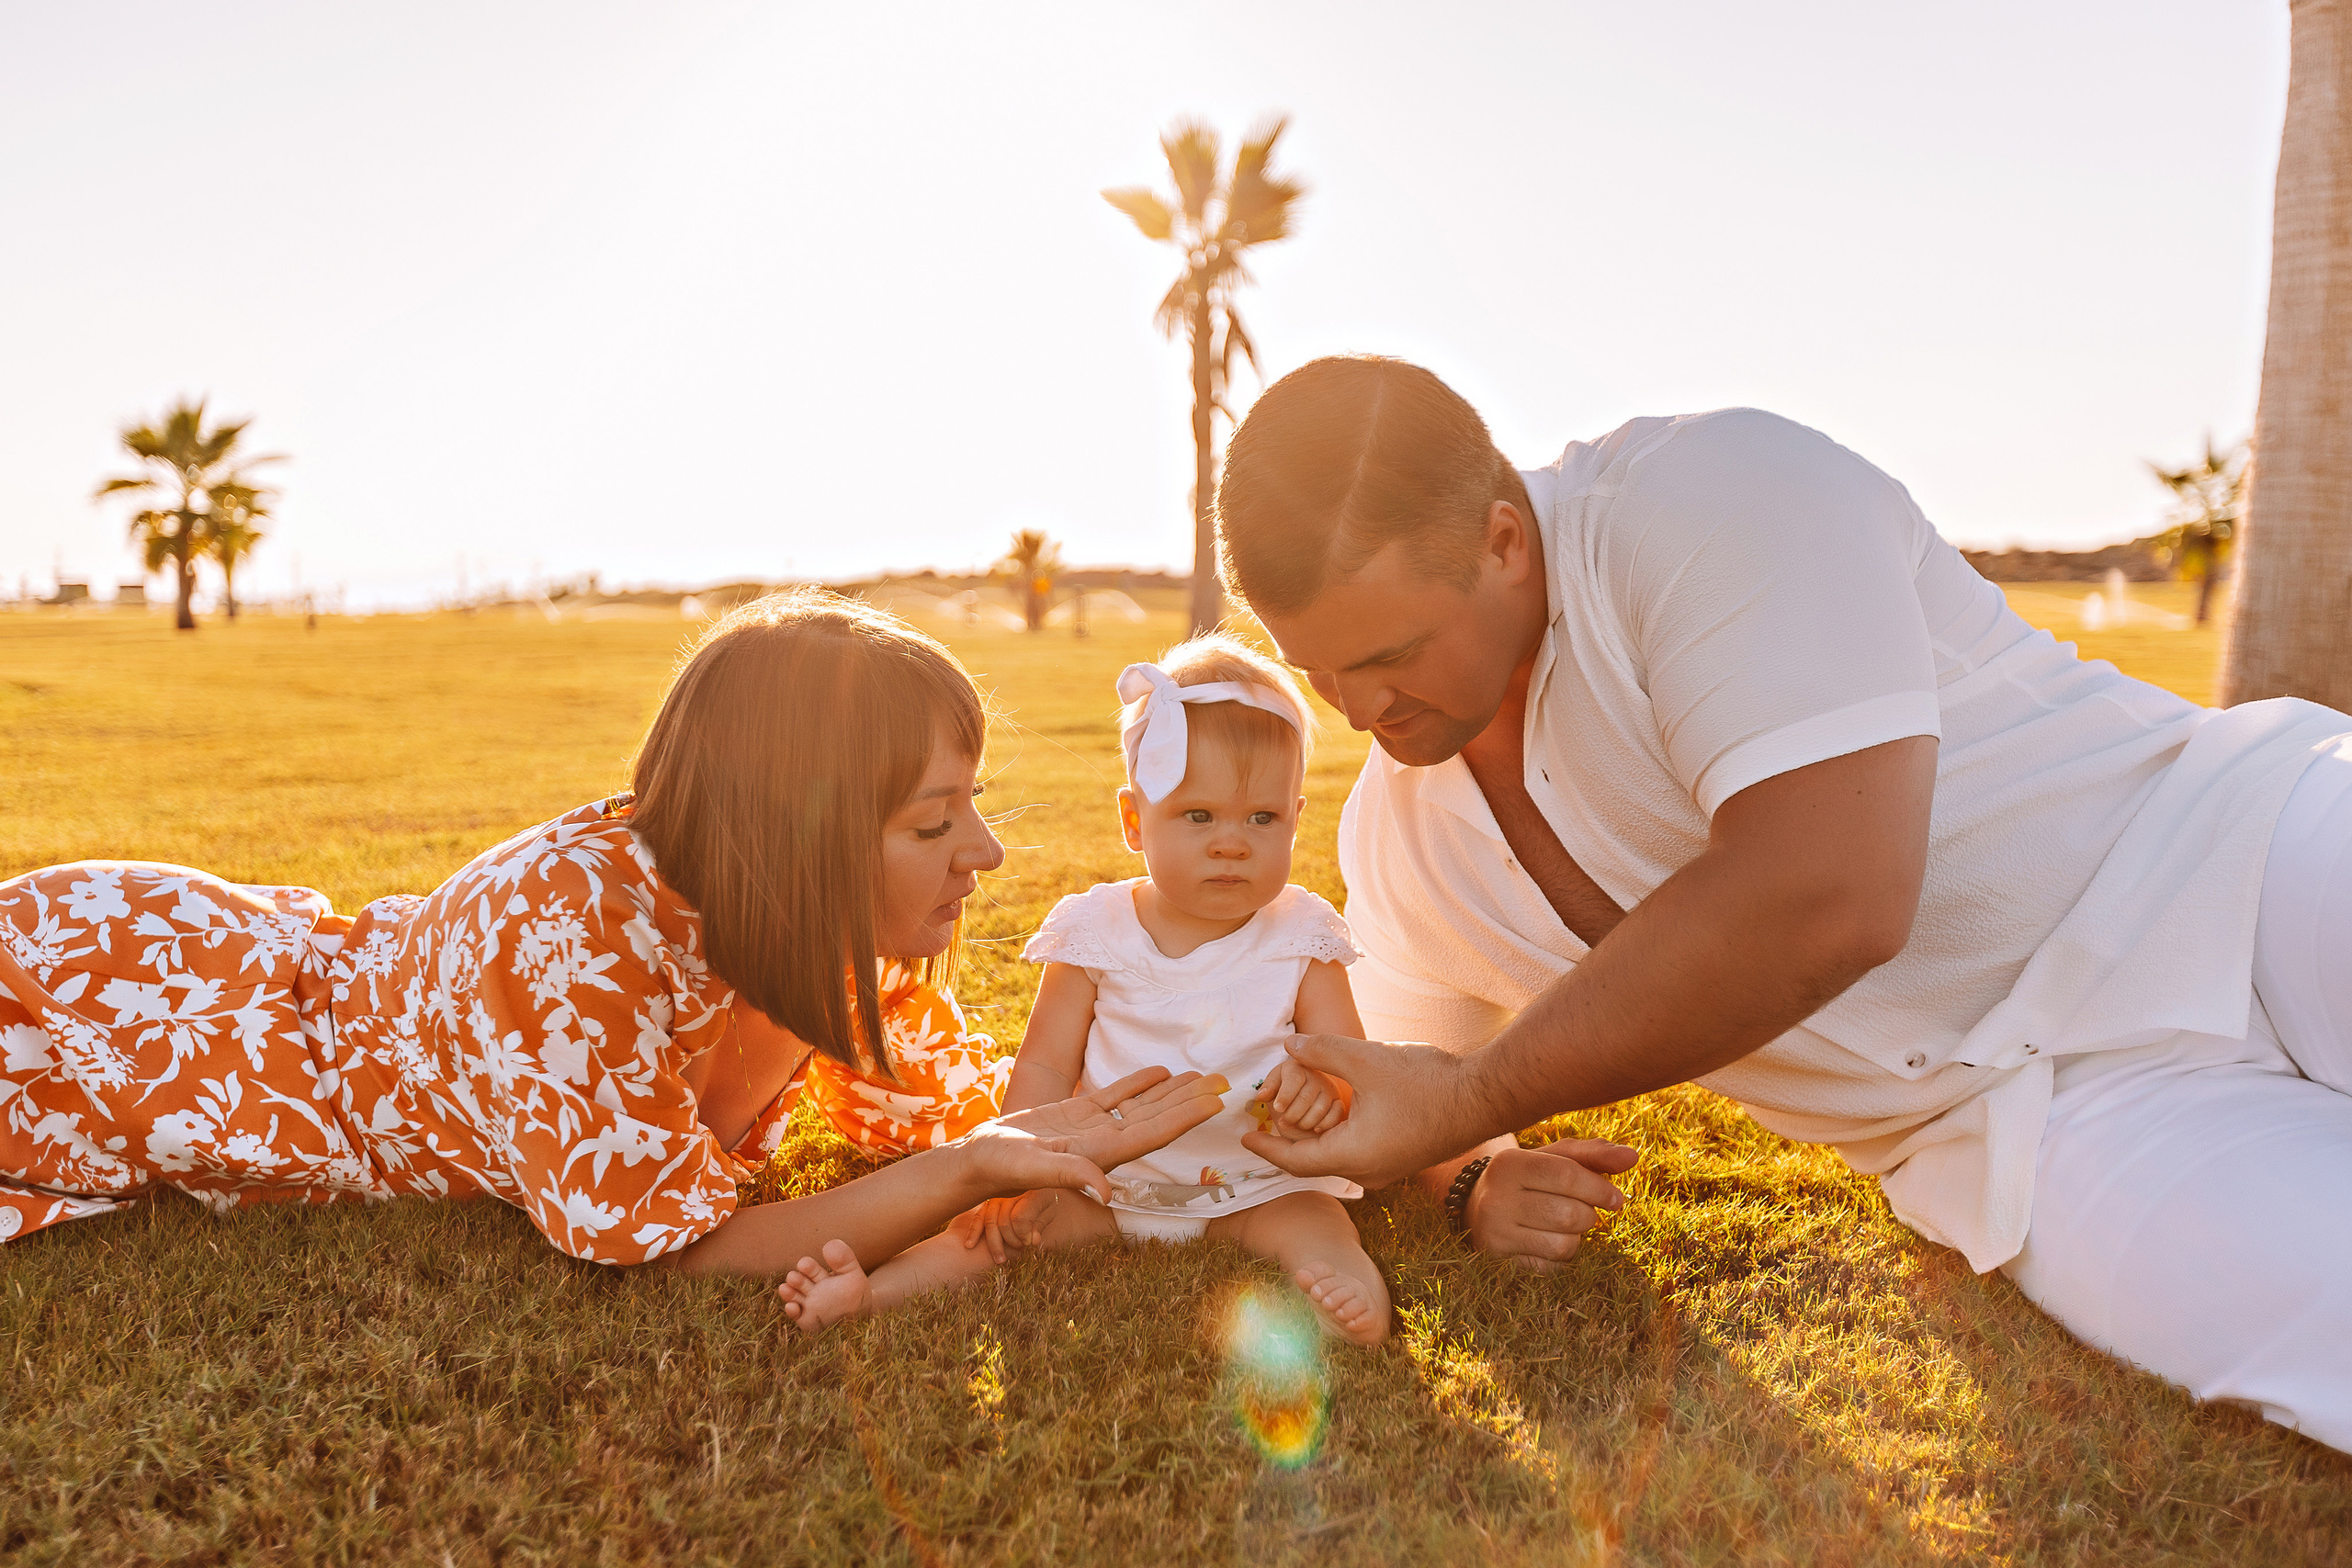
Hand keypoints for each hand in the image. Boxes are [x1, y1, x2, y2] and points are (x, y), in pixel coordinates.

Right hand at [948, 1190, 1058, 1262]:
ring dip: (994, 1244)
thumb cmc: (1042, 1203)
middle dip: (1011, 1241)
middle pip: (1004, 1222)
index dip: (1023, 1235)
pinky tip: (970, 1246)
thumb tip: (1033, 1241)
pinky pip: (978, 1217)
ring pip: (990, 1222)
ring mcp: (997, 1196)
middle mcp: (1011, 1191)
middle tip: (1019, 1249)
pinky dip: (973, 1232)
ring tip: (1000, 1260)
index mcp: (1031, 1192)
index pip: (1019, 1218)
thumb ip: (1040, 1226)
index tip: (1029, 1243)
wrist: (1035, 1188)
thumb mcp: (1048, 1212)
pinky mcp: (986, 1202)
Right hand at [956, 1066, 1228, 1201]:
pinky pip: (1116, 1097)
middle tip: (1225, 1081)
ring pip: (1142, 1107)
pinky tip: (1160, 1071)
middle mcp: (1105, 1144)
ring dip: (1172, 1092)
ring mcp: (1093, 1129)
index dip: (1187, 1117)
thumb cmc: (1003, 1168)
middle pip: (1158, 1119)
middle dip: (1191, 1101)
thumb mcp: (1034, 1169)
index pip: (1154, 1133)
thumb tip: (1107, 1191)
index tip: (1216, 1102)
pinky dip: (1139, 1084)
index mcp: (1102, 1155)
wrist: (977, 1162)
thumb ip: (1071, 1175)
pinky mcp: (1076, 1116)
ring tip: (1202, 1075)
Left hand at [1240, 1035, 1485, 1187]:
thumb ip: (1322, 1052)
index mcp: (1352, 1155)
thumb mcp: (1366, 1060)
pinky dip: (1337, 1137)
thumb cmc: (1427, 1082)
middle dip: (1286, 1140)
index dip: (1266, 1147)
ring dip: (1313, 1138)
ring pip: (1336, 1157)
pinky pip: (1357, 1153)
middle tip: (1264, 1117)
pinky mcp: (1401, 1158)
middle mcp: (1367, 1171)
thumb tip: (1288, 1044)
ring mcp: (1387, 1169)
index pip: (1294, 1161)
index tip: (1244, 1135)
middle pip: (1312, 1162)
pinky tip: (1333, 1112)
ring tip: (1293, 1112)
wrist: (1484, 1098)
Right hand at [1465, 1140, 1638, 1269]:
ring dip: (1575, 1238)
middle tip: (1582, 1211)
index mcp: (1509, 1163)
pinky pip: (1552, 1268)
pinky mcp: (1499, 1264)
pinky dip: (1560, 1258)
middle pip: (1569, 1214)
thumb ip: (1593, 1155)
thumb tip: (1632, 1157)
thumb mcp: (1554, 1160)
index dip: (1600, 1188)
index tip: (1617, 1199)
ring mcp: (1495, 1234)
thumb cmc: (1528, 1179)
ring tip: (1562, 1226)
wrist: (1477, 1209)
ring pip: (1563, 1245)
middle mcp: (1496, 1198)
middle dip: (1588, 1215)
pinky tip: (1546, 1242)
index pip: (1567, 1175)